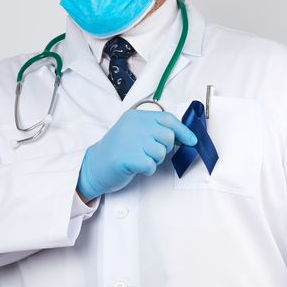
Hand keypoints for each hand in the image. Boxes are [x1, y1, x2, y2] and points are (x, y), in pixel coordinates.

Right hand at [77, 109, 197, 199]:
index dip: (183, 130)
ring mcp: (129, 140)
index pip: (167, 119)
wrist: (94, 166)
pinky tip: (135, 167)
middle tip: (150, 153)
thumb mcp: (134, 133)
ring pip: (160, 151)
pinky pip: (151, 165)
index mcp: (135, 116)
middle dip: (164, 148)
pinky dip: (147, 170)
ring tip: (140, 159)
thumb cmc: (118, 151)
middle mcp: (132, 125)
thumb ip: (154, 130)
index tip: (192, 140)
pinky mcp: (126, 157)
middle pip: (167, 136)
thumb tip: (183, 136)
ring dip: (155, 160)